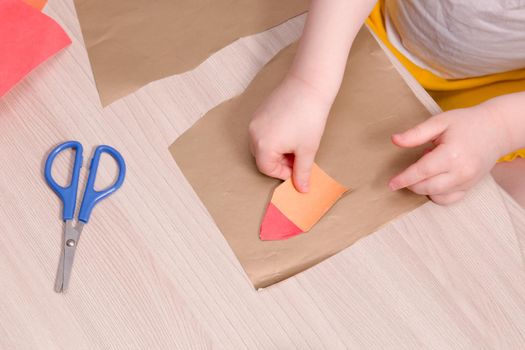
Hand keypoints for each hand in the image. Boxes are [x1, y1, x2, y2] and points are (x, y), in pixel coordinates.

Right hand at [249, 75, 331, 191]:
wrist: (309, 85)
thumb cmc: (309, 118)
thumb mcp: (307, 150)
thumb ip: (302, 172)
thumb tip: (302, 189)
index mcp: (263, 145)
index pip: (267, 169)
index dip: (284, 173)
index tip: (298, 167)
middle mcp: (253, 134)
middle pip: (262, 158)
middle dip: (280, 162)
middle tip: (298, 156)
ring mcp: (254, 121)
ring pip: (261, 145)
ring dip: (277, 150)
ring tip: (296, 143)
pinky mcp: (259, 111)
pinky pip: (262, 132)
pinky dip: (274, 137)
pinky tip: (291, 130)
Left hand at [388, 105, 508, 204]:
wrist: (497, 129)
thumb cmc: (467, 123)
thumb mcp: (440, 122)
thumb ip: (416, 133)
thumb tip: (395, 140)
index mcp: (452, 154)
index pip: (422, 172)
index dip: (404, 178)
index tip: (391, 184)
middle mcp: (462, 171)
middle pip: (427, 187)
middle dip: (411, 184)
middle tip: (407, 171)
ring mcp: (468, 181)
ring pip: (436, 195)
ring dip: (423, 188)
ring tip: (427, 168)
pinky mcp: (470, 187)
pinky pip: (448, 199)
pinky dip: (436, 195)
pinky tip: (433, 181)